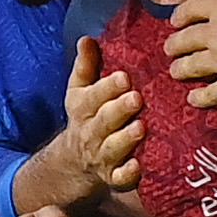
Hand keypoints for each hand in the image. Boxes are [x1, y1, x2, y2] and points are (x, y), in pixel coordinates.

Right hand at [53, 39, 142, 194]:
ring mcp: (102, 156)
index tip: (124, 77)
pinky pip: (119, 178)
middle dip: (119, 109)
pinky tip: (139, 166)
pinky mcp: (113, 177)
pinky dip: (128, 174)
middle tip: (136, 98)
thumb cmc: (88, 117)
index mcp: (83, 107)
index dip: (107, 88)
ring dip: (125, 139)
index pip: (93, 96)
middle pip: (103, 121)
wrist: (76, 161)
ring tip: (141, 128)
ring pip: (112, 148)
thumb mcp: (80, 91)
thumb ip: (86, 66)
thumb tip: (87, 38)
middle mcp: (91, 131)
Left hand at [168, 0, 216, 103]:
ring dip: (182, 69)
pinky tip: (193, 99)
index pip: (190, 9)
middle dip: (175, 44)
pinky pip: (213, 93)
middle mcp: (213, 34)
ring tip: (176, 71)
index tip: (175, 20)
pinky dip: (201, 97)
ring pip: (193, 66)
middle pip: (186, 39)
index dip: (181, 15)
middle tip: (170, 48)